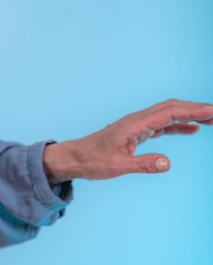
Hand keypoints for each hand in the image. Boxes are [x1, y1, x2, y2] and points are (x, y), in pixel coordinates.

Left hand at [42, 99, 212, 182]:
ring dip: (189, 115)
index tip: (211, 111)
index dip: (191, 111)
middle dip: (194, 109)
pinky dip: (179, 125)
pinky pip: (162, 125)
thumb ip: (141, 164)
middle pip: (170, 109)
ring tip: (212, 118)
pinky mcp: (137, 133)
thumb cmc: (93, 160)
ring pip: (168, 115)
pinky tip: (192, 128)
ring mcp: (137, 126)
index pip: (167, 113)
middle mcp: (137, 121)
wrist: (76, 157)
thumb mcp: (117, 166)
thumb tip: (167, 163)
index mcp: (134, 124)